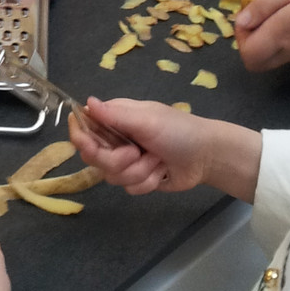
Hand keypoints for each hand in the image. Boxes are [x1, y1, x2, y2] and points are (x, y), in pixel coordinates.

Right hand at [72, 99, 261, 202]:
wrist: (207, 157)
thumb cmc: (178, 131)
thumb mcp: (147, 119)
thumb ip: (115, 115)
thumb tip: (86, 102)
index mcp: (115, 118)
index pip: (84, 128)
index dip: (82, 139)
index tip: (91, 146)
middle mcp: (116, 139)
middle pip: (94, 158)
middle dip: (117, 160)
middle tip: (136, 152)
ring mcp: (127, 161)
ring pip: (112, 177)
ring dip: (139, 171)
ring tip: (157, 160)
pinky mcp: (138, 179)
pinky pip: (129, 188)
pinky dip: (148, 182)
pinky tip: (162, 172)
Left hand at [234, 0, 289, 69]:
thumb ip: (267, 3)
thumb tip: (240, 21)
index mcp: (283, 34)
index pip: (248, 55)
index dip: (241, 35)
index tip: (252, 12)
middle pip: (259, 60)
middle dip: (252, 39)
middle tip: (263, 12)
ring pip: (275, 55)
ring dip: (271, 35)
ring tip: (284, 7)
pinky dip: (288, 35)